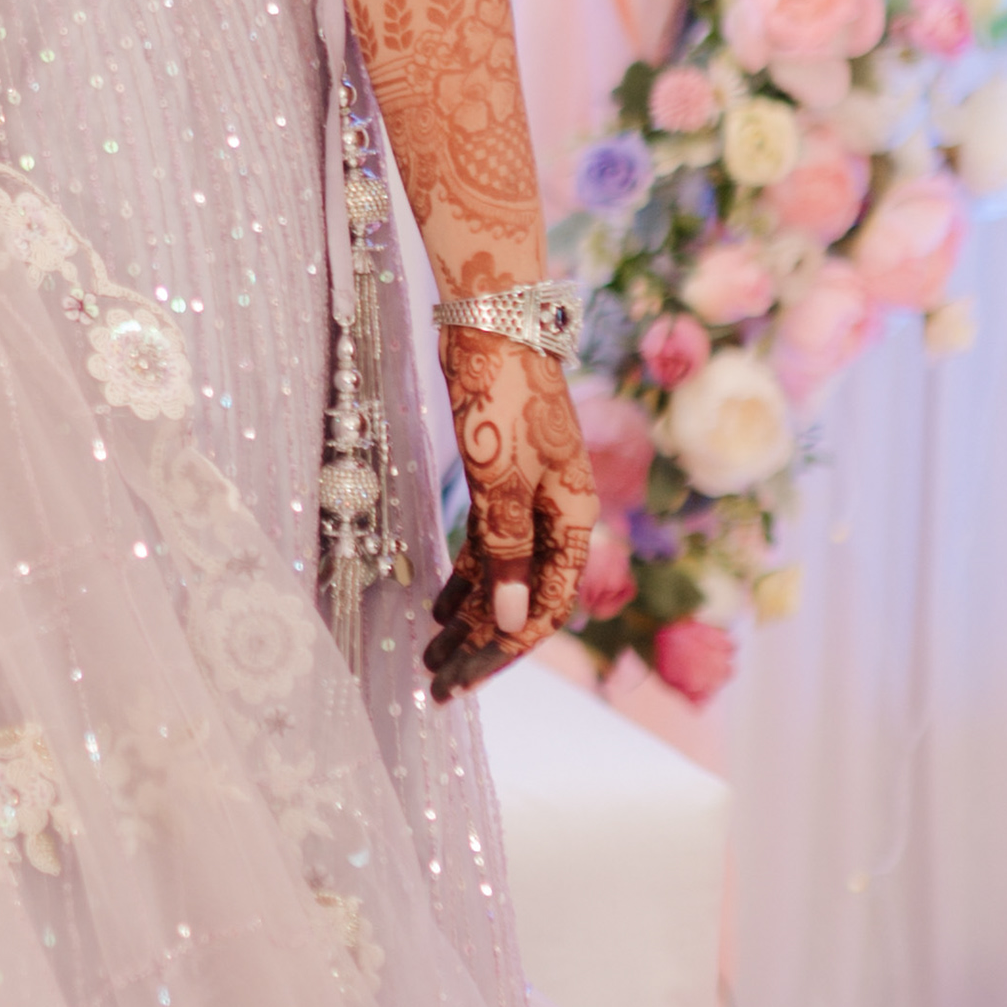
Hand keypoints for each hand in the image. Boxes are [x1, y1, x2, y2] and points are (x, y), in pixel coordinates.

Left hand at [425, 326, 592, 701]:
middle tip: (438, 684)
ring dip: (468, 616)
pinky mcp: (501, 482)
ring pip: (502, 575)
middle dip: (481, 644)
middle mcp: (560, 517)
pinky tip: (438, 607)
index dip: (507, 648)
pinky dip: (465, 578)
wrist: (492, 323)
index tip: (465, 680)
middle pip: (525, 598)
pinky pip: (487, 546)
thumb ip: (507, 551)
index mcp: (577, 520)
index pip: (549, 605)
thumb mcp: (502, 483)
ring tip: (430, 654)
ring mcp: (531, 500)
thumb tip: (514, 618)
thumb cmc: (504, 398)